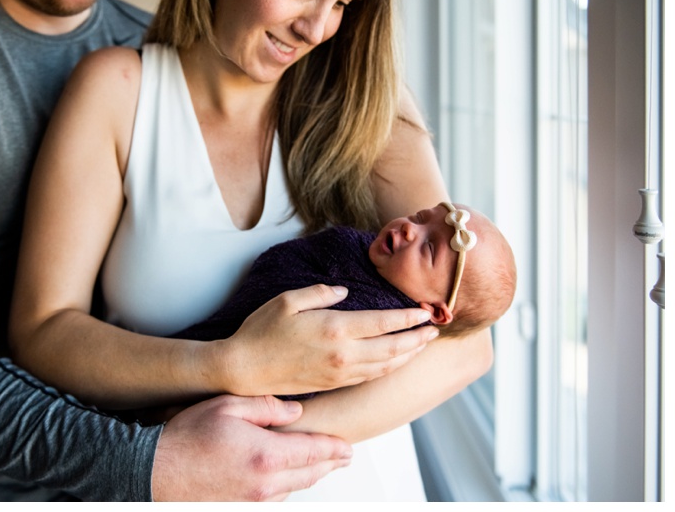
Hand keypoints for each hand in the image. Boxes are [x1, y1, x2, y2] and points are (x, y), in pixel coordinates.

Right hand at [151, 394, 352, 500]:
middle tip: (343, 456)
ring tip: (318, 464)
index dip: (335, 449)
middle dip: (329, 464)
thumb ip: (267, 407)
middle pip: (310, 475)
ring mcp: (253, 501)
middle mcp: (266, 484)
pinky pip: (274, 499)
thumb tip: (295, 411)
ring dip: (308, 476)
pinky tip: (285, 477)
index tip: (348, 448)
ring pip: (294, 489)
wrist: (153, 471)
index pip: (315, 452)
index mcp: (267, 455)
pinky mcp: (240, 509)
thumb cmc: (186, 437)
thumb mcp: (227, 406)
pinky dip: (285, 487)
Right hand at [217, 285, 437, 396]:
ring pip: (385, 366)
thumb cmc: (260, 331)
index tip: (425, 312)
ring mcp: (339, 373)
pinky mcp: (332, 384)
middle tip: (434, 329)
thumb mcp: (288, 300)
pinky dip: (388, 369)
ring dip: (407, 356)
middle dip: (418, 339)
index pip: (384, 323)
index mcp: (335, 329)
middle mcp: (343, 355)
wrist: (243, 370)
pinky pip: (369, 378)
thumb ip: (321, 293)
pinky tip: (394, 361)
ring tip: (422, 345)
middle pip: (393, 348)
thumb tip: (345, 292)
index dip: (408, 318)